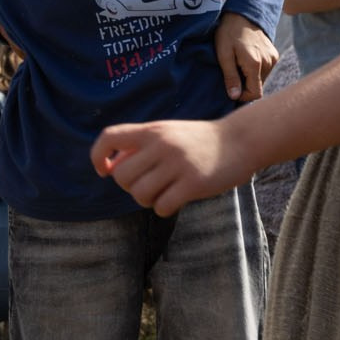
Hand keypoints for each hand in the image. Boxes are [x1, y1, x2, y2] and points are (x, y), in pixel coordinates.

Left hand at [92, 118, 247, 215]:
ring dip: (148, 200)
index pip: (109, 137)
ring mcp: (178, 164)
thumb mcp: (168, 133)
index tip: (105, 169)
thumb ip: (141, 146)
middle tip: (147, 185)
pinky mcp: (193, 184)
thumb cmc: (198, 141)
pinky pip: (161, 207)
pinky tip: (175, 200)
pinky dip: (164, 209)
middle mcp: (162, 145)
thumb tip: (112, 168)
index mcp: (152, 130)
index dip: (98, 156)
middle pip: (122, 177)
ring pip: (140, 195)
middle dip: (129, 187)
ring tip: (163, 193)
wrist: (240, 141)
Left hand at [215, 11, 276, 101]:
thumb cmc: (229, 33)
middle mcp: (268, 62)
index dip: (243, 96)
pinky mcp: (274, 54)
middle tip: (233, 75)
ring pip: (262, 79)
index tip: (232, 89)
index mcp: (255, 64)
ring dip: (250, 78)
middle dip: (245, 86)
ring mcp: (273, 58)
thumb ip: (230, 76)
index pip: (255, 93)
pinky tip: (246, 61)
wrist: (243, 13)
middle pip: (259, 87)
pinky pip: (266, 70)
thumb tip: (234, 97)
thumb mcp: (224, 54)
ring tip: (238, 66)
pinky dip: (256, 71)